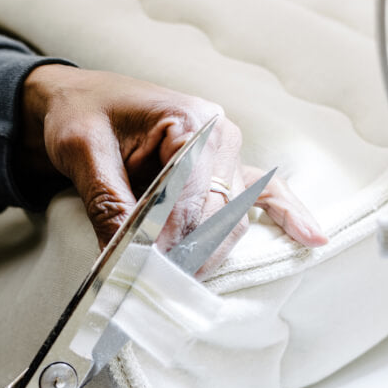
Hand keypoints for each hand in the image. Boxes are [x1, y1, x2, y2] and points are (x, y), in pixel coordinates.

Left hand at [22, 65, 326, 270]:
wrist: (78, 102)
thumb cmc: (81, 115)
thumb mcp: (84, 154)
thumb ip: (108, 205)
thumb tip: (123, 260)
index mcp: (191, 122)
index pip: (194, 197)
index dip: (170, 240)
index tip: (142, 272)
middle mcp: (219, 138)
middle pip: (219, 215)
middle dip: (187, 254)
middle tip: (152, 286)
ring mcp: (226, 156)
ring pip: (234, 220)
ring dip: (209, 254)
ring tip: (179, 284)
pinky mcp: (220, 173)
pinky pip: (262, 197)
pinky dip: (285, 216)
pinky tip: (310, 238)